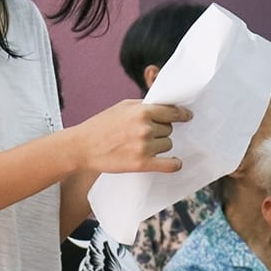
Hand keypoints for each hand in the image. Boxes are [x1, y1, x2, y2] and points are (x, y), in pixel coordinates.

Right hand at [72, 100, 191, 175]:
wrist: (83, 147)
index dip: (182, 114)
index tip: (187, 116)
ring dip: (160, 145)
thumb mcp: (122, 107)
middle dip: (161, 131)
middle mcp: (145, 128)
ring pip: (167, 145)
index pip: (172, 112)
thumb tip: (164, 107)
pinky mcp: (141, 164)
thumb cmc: (101, 125)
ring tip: (142, 145)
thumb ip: (144, 105)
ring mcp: (144, 147)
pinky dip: (174, 164)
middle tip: (144, 134)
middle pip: (169, 130)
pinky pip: (169, 165)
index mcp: (141, 111)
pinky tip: (175, 162)